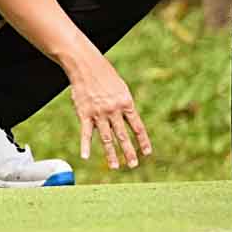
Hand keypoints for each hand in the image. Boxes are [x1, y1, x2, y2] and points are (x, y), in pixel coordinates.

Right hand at [66, 52, 151, 169]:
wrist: (86, 65)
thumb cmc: (105, 76)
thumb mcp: (121, 88)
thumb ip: (125, 106)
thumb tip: (130, 122)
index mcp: (126, 103)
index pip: (137, 126)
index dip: (143, 140)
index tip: (147, 152)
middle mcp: (114, 110)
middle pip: (123, 135)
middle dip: (129, 151)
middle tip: (134, 165)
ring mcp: (99, 113)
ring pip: (106, 137)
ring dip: (111, 154)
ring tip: (115, 167)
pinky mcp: (84, 113)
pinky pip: (85, 133)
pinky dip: (85, 145)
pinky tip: (85, 157)